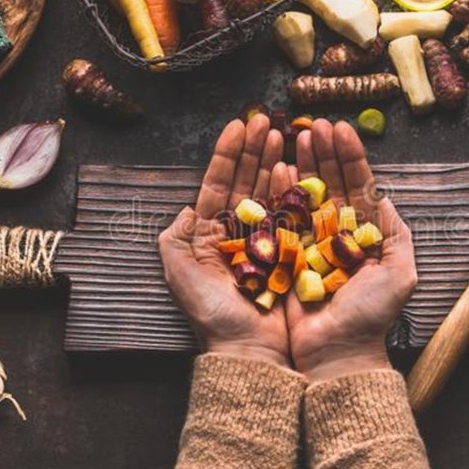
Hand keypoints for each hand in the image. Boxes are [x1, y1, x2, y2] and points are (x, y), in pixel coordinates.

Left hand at [159, 115, 293, 366]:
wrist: (249, 349)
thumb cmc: (213, 314)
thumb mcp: (180, 273)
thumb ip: (174, 237)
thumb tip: (186, 207)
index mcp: (208, 235)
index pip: (219, 183)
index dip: (228, 154)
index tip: (237, 125)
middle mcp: (236, 233)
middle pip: (245, 181)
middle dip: (255, 149)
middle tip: (266, 119)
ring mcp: (263, 241)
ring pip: (268, 192)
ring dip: (273, 161)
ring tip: (283, 133)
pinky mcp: (286, 252)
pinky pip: (288, 214)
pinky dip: (290, 189)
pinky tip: (293, 166)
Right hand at [286, 120, 417, 381]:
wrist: (337, 353)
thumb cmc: (372, 316)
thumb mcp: (401, 272)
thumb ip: (397, 233)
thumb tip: (385, 196)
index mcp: (365, 234)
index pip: (359, 185)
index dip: (350, 157)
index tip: (341, 130)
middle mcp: (338, 233)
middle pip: (331, 183)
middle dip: (323, 152)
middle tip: (314, 123)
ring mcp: (311, 242)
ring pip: (306, 194)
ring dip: (302, 164)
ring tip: (295, 135)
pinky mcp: (287, 255)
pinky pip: (283, 217)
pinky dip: (280, 191)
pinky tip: (278, 167)